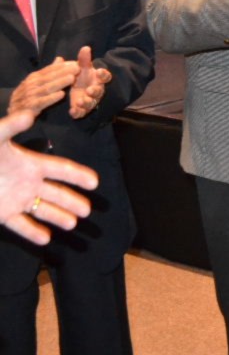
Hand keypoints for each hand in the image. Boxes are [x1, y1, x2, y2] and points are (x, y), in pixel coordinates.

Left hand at [0, 110, 97, 244]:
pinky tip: (45, 239)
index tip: (94, 182)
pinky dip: (32, 232)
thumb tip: (29, 115)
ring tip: (72, 224)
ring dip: (58, 216)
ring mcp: (17, 199)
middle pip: (56, 193)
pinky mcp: (3, 214)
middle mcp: (29, 183)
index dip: (78, 175)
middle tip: (87, 211)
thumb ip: (11, 127)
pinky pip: (21, 225)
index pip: (61, 169)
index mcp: (31, 164)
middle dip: (72, 201)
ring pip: (43, 210)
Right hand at [9, 58, 79, 114]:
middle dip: (63, 72)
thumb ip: (49, 71)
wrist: (13, 112)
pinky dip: (52, 98)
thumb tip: (60, 59)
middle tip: (77, 68)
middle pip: (49, 77)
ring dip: (60, 83)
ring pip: (47, 88)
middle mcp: (32, 84)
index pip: (48, 70)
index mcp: (34, 78)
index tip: (75, 62)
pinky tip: (61, 94)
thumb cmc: (27, 95)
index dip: (61, 66)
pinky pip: (42, 102)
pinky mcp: (30, 107)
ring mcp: (31, 95)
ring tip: (72, 78)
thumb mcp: (36, 81)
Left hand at [67, 46, 110, 118]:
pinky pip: (81, 112)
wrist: (77, 88)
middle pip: (99, 92)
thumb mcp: (82, 67)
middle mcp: (96, 90)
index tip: (99, 72)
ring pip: (91, 103)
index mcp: (98, 79)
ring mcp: (90, 100)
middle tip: (90, 90)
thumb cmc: (82, 76)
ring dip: (86, 102)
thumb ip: (83, 59)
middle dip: (95, 91)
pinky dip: (78, 112)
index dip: (103, 75)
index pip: (105, 77)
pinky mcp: (82, 109)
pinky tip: (72, 112)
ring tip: (80, 101)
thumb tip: (85, 47)